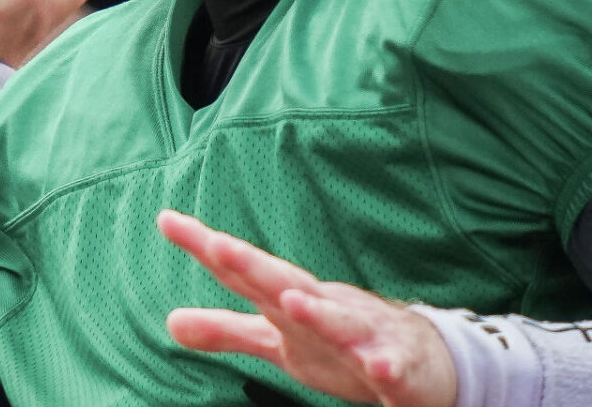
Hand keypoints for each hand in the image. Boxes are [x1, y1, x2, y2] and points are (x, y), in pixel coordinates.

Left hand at [158, 209, 456, 406]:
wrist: (424, 363)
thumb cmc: (340, 343)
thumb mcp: (278, 341)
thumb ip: (227, 330)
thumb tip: (169, 322)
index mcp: (294, 302)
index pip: (244, 272)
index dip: (207, 248)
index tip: (167, 220)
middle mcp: (326, 310)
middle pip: (286, 284)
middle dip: (253, 265)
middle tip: (216, 244)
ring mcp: (365, 338)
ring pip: (341, 323)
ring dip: (318, 313)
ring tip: (292, 301)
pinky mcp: (398, 371)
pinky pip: (392, 369)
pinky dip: (386, 366)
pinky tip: (378, 367)